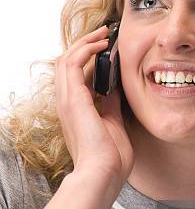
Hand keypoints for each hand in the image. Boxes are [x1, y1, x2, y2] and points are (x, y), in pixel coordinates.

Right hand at [54, 25, 135, 185]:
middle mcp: (67, 103)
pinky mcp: (73, 99)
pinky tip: (101, 45)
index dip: (88, 59)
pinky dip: (85, 50)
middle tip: (103, 35)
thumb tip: (115, 88)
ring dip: (84, 43)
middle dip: (84, 45)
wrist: (104, 173)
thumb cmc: (110, 158)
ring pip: (66, 59)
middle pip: (66, 63)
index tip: (106, 49)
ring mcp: (67, 100)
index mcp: (77, 110)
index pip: (75, 76)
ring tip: (102, 35)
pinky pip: (71, 64)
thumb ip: (110, 104)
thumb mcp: (113, 123)